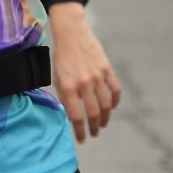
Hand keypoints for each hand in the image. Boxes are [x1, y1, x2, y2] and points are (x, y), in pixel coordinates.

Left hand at [48, 2, 121, 143]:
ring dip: (105, 118)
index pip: (76, 116)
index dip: (79, 131)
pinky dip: (115, 102)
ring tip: (102, 125)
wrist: (71, 33)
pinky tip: (111, 108)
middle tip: (93, 134)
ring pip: (106, 105)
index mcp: (69, 86)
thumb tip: (71, 116)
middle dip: (94, 128)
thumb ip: (64, 96)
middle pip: (93, 113)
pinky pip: (115, 90)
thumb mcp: (57, 77)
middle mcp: (84, 83)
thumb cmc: (61, 56)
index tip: (81, 139)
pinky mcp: (107, 69)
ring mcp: (97, 76)